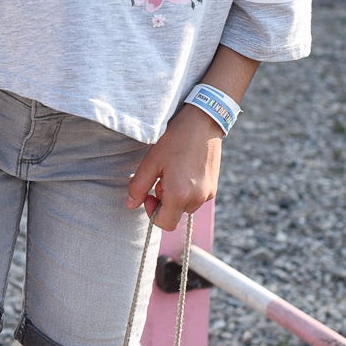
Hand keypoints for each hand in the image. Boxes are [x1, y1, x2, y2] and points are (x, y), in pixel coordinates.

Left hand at [126, 108, 222, 230]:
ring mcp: (209, 193)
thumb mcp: (151, 162)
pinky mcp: (214, 186)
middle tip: (162, 177)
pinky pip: (197, 197)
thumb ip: (138, 187)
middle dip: (165, 201)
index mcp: (180, 195)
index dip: (152, 212)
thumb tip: (130, 204)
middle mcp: (197, 198)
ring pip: (186, 206)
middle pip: (175, 214)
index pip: (165, 223)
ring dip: (177, 195)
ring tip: (174, 171)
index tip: (149, 194)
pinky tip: (185, 170)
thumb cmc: (175, 139)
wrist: (203, 122)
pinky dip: (188, 190)